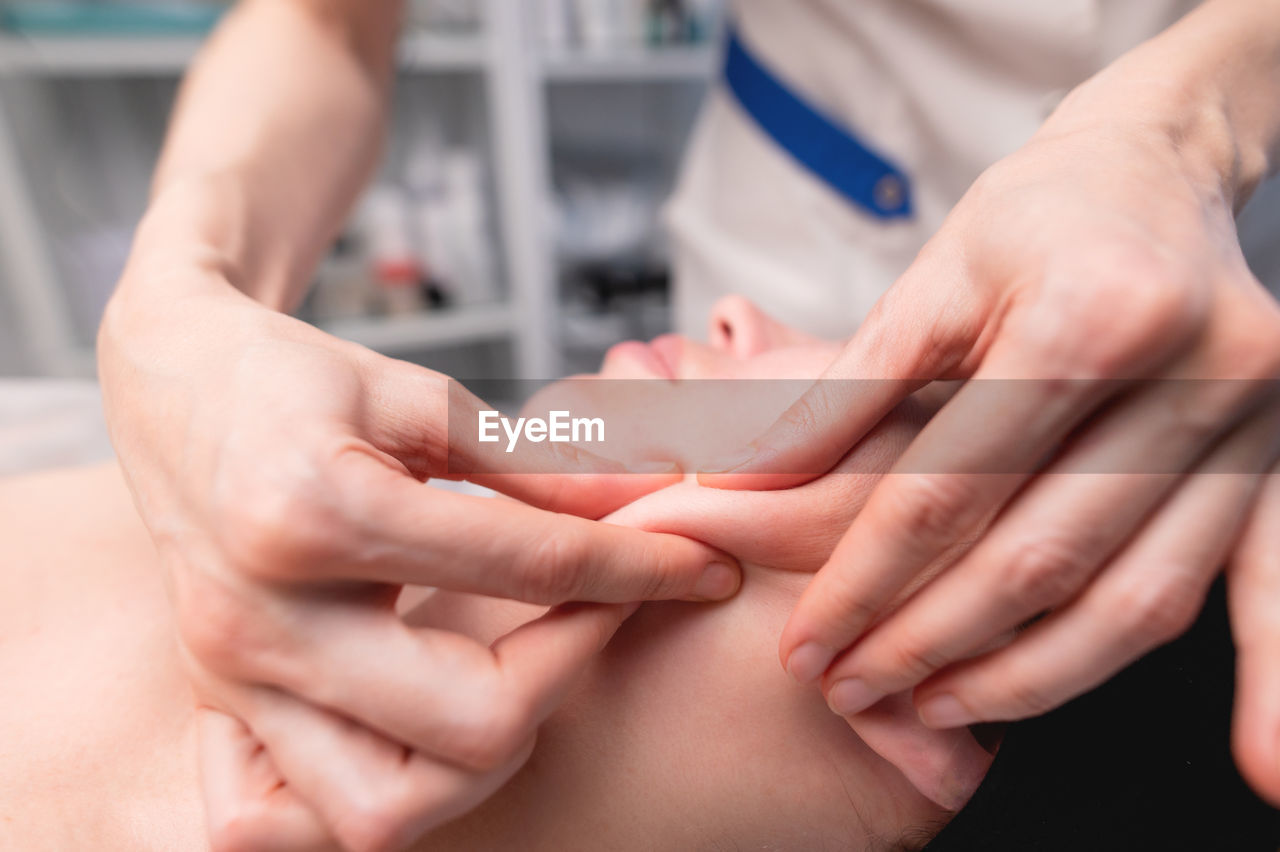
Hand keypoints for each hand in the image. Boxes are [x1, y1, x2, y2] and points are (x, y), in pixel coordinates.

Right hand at [99, 263, 738, 850]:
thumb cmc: (293, 375)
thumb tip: (646, 503)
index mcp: (315, 514)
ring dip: (483, 757)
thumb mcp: (418, 396)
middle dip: (571, 669)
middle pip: (469, 726)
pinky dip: (374, 794)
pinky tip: (418, 732)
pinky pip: (284, 819)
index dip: (638, 565)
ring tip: (522, 671)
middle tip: (604, 608)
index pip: (527, 567)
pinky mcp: (216, 702)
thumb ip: (534, 464)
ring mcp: (231, 676)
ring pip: (383, 811)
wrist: (169, 382)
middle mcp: (262, 618)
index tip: (701, 562)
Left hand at [701, 108, 1279, 740]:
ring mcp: (1253, 421)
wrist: (1159, 169)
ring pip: (1136, 596)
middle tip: (848, 687)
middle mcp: (1190, 372)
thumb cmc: (1036, 219)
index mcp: (1086, 314)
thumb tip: (740, 485)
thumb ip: (840, 394)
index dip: (863, 581)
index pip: (948, 490)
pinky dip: (1265, 680)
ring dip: (1033, 676)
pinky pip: (1270, 587)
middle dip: (928, 641)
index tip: (805, 643)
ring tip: (939, 708)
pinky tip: (1258, 768)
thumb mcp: (930, 282)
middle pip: (1038, 556)